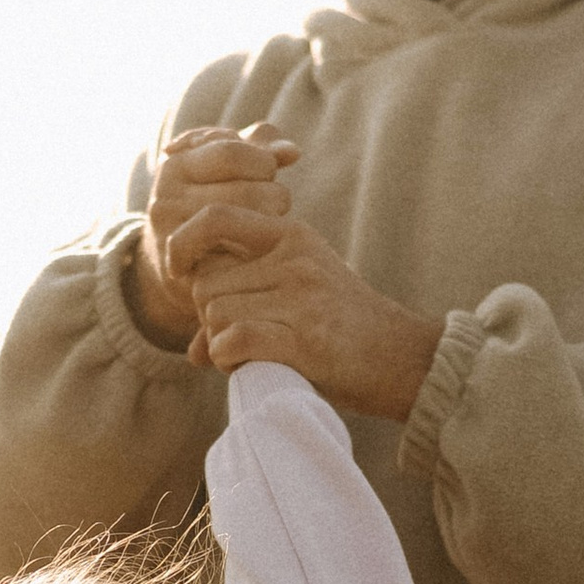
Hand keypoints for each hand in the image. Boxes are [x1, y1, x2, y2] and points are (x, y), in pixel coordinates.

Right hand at [129, 125, 297, 346]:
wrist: (185, 267)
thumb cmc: (216, 204)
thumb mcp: (230, 168)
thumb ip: (261, 148)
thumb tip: (292, 152)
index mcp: (175, 165)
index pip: (232, 152)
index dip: (263, 162)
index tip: (267, 175)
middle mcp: (164, 200)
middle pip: (246, 192)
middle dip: (275, 197)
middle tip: (276, 208)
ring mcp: (171, 238)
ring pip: (245, 226)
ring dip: (271, 226)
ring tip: (269, 227)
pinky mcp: (188, 272)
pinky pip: (239, 260)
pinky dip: (258, 254)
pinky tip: (260, 251)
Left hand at [176, 202, 443, 424]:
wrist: (402, 358)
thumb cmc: (343, 330)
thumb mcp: (300, 292)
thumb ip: (246, 301)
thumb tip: (191, 350)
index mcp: (290, 234)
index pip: (215, 217)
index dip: (184, 244)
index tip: (181, 274)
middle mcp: (295, 256)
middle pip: (206, 282)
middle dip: (207, 316)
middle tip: (233, 336)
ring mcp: (301, 295)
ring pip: (215, 313)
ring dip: (218, 343)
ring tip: (246, 354)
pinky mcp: (305, 337)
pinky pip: (234, 340)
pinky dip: (227, 359)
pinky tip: (246, 365)